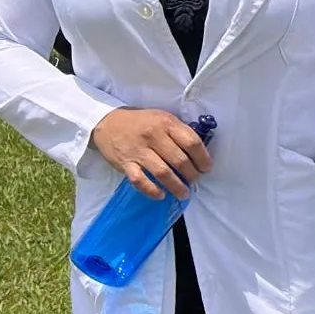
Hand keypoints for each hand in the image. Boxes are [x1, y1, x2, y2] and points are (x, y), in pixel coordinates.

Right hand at [89, 107, 211, 197]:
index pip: (192, 142)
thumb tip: (199, 152)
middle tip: (194, 180)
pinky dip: (152, 190)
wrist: (108, 122)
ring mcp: (138, 151)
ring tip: (184, 193)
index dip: (203, 158)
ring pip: (163, 172)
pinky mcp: (125, 163)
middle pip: (180, 160)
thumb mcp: (162, 118)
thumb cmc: (141, 122)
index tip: (206, 168)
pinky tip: (161, 195)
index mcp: (166, 123)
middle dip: (192, 174)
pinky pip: (140, 181)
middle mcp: (153, 136)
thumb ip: (179, 132)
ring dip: (176, 186)